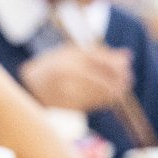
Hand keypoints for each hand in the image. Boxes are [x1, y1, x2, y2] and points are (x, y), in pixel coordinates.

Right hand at [19, 43, 134, 112]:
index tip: (127, 67)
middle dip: (117, 81)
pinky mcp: (67, 105)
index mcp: (69, 57)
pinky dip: (102, 101)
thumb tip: (128, 56)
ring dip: (113, 93)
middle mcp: (67, 73)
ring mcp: (66, 91)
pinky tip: (108, 98)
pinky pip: (91, 104)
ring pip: (98, 94)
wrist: (28, 85)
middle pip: (101, 79)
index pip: (99, 61)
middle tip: (127, 81)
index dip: (116, 66)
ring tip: (120, 90)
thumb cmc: (55, 65)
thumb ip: (101, 53)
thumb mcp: (73, 52)